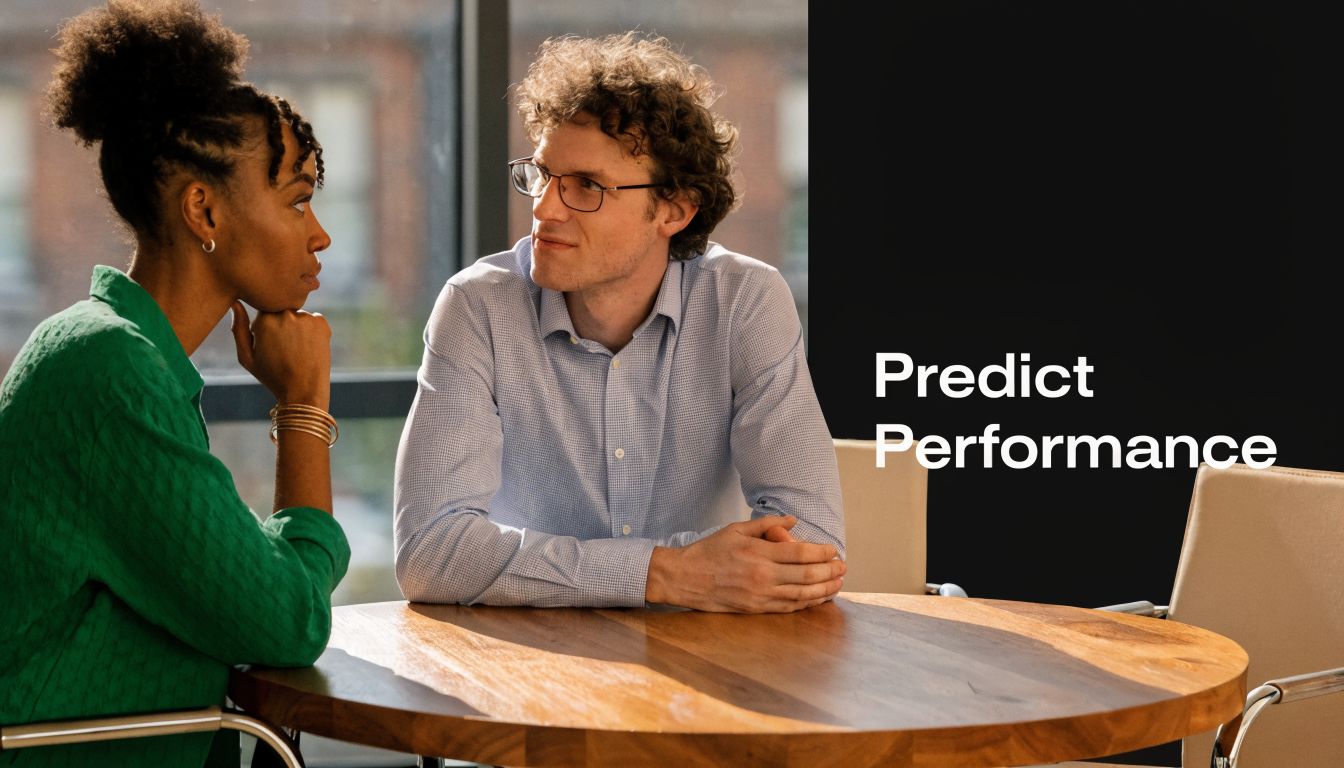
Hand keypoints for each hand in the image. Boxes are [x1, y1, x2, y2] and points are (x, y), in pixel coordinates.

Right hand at [231, 301, 331, 409]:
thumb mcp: (247, 357)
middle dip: (280, 324)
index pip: (262, 310)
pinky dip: (310, 330)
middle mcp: (286, 313)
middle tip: (284, 348)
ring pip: (296, 315)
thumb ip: (238, 328)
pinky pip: (312, 320)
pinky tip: (308, 347)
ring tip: (296, 350)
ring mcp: (306, 317)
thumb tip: (235, 303)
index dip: (263, 327)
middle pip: (280, 310)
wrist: (304, 390)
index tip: (268, 343)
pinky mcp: (321, 322)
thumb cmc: (272, 376)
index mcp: (265, 320)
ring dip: (296, 326)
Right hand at [645, 515, 844, 612]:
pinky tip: (817, 598)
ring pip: (801, 594)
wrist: (684, 577)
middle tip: (843, 567)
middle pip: (806, 575)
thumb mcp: (736, 529)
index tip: (833, 550)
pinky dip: (805, 603)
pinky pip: (787, 607)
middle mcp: (762, 575)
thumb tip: (792, 521)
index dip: (822, 553)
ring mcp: (760, 595)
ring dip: (824, 589)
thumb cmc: (709, 551)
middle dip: (829, 571)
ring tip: (838, 584)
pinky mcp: (755, 609)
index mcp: (758, 552)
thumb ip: (766, 525)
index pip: (800, 553)